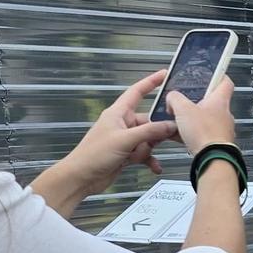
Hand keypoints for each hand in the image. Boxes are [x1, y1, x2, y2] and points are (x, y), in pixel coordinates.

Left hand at [64, 70, 176, 191]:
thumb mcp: (125, 140)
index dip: (151, 82)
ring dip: (147, 150)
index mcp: (118, 113)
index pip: (137, 92)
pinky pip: (146, 154)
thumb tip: (171, 125)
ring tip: (137, 157)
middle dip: (156, 132)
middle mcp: (123, 124)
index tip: (165, 74)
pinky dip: (150, 160)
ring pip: (149, 139)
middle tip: (169, 137)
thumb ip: (150, 132)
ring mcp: (126, 139)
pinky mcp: (127, 153)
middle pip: (149, 121)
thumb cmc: (94, 155)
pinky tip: (154, 167)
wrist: (81, 177)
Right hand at [167, 76, 237, 154]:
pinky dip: (190, 133)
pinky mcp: (216, 142)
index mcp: (220, 101)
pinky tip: (178, 135)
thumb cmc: (205, 133)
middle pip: (211, 101)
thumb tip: (172, 97)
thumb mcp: (182, 109)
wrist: (212, 158)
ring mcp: (221, 129)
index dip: (218, 75)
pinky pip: (202, 134)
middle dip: (195, 100)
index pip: (225, 81)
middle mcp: (224, 114)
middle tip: (183, 100)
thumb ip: (175, 98)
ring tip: (177, 120)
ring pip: (204, 118)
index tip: (212, 72)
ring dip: (191, 118)